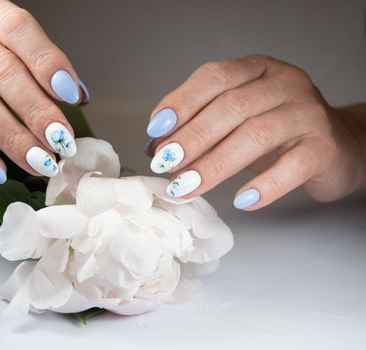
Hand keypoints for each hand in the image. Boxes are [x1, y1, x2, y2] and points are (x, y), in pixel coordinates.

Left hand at [146, 55, 365, 209]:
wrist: (336, 145)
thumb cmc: (276, 131)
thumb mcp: (235, 120)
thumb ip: (198, 126)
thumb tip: (155, 148)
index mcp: (256, 69)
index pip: (214, 76)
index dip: (182, 102)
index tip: (156, 131)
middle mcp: (284, 83)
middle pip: (231, 107)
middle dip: (193, 137)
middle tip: (166, 163)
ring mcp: (307, 114)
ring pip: (256, 135)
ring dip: (215, 164)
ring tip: (186, 186)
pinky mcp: (324, 147)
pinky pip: (291, 166)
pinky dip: (264, 185)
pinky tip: (240, 200)